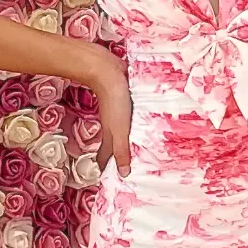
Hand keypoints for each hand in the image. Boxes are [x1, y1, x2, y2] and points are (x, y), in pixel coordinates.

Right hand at [85, 54, 132, 176]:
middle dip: (118, 154)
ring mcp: (118, 112)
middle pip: (114, 143)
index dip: (106, 165)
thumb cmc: (113, 100)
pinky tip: (142, 120)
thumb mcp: (119, 130)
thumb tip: (123, 174)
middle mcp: (113, 124)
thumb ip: (121, 150)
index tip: (107, 175)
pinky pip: (130, 116)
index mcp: (111, 134)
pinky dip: (134, 122)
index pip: (106, 154)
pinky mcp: (125, 100)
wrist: (107, 71)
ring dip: (126, 138)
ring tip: (136, 145)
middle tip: (125, 164)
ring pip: (121, 129)